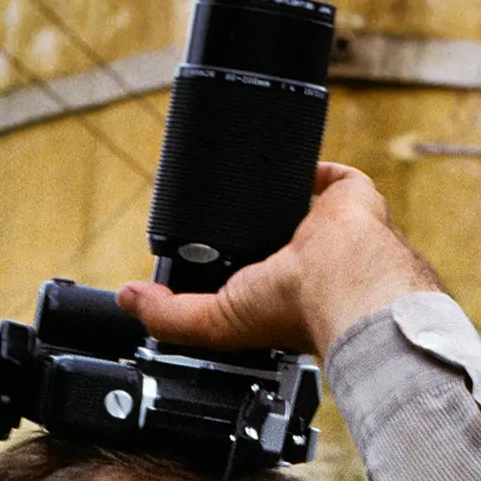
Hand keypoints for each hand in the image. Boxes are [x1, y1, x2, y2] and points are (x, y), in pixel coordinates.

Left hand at [118, 162, 439, 363]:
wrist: (342, 277)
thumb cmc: (293, 309)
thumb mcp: (215, 321)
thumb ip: (170, 315)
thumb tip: (129, 299)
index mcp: (281, 296)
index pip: (248, 276)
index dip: (224, 262)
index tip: (200, 249)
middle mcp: (307, 265)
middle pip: (272, 236)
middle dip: (247, 224)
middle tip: (217, 211)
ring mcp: (330, 230)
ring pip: (299, 206)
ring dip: (275, 193)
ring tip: (243, 181)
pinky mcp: (350, 198)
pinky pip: (333, 175)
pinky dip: (312, 164)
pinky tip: (284, 158)